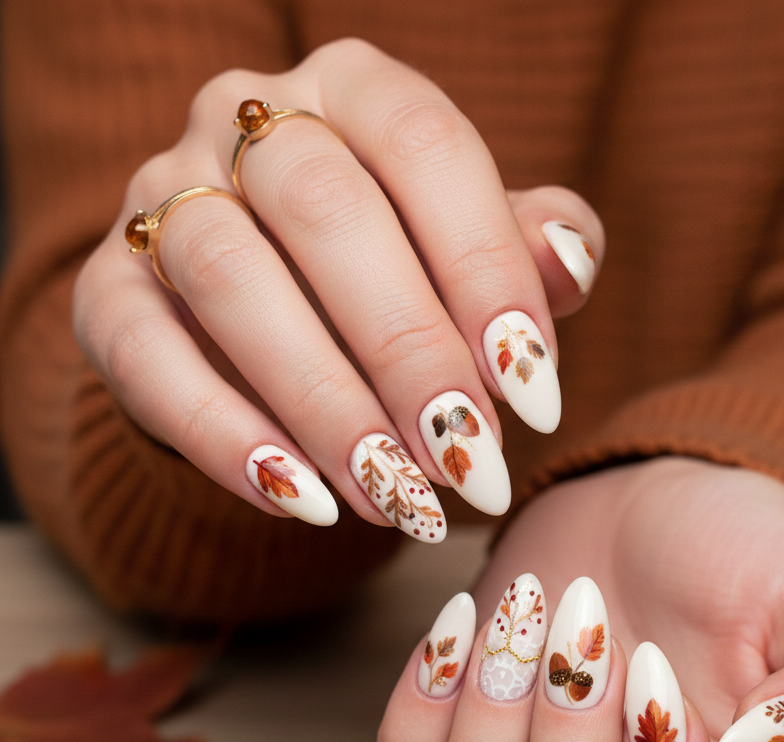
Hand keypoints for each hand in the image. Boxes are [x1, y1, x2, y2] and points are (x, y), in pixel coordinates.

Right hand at [73, 39, 602, 533]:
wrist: (274, 315)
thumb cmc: (396, 276)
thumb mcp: (470, 252)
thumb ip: (528, 246)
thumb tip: (570, 258)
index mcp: (354, 90)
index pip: (427, 147)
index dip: (486, 269)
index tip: (533, 394)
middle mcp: (247, 123)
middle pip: (327, 213)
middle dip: (409, 352)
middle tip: (467, 462)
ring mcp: (164, 198)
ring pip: (231, 280)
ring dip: (324, 405)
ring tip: (396, 497)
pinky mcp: (107, 292)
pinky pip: (147, 357)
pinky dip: (225, 437)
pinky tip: (304, 502)